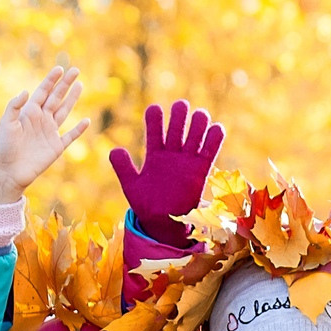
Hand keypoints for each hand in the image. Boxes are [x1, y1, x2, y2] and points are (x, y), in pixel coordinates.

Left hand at [0, 66, 89, 205]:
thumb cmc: (5, 146)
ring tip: (80, 85)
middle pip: (56, 97)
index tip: (60, 68)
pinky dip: (78, 129)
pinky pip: (70, 136)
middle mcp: (41, 119)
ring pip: (64, 111)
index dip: (51, 80)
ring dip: (72, 99)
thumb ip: (14, 106)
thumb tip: (27, 91)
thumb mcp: (6, 123)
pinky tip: (86, 121)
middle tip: (75, 70)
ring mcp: (50, 132)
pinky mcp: (56, 147)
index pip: (43, 92)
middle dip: (65, 84)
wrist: (10, 170)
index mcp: (29, 112)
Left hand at [108, 99, 222, 248]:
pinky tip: (215, 129)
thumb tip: (115, 150)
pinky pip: (210, 149)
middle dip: (180, 113)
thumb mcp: (131, 186)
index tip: (155, 110)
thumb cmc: (146, 205)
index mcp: (155, 153)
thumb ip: (123, 167)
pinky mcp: (201, 169)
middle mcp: (172, 153)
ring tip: (199, 116)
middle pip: (178, 124)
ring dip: (199, 121)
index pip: (154, 127)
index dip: (155, 116)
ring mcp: (187, 160)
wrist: (164, 222)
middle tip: (181, 107)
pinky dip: (215, 137)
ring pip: (196, 132)